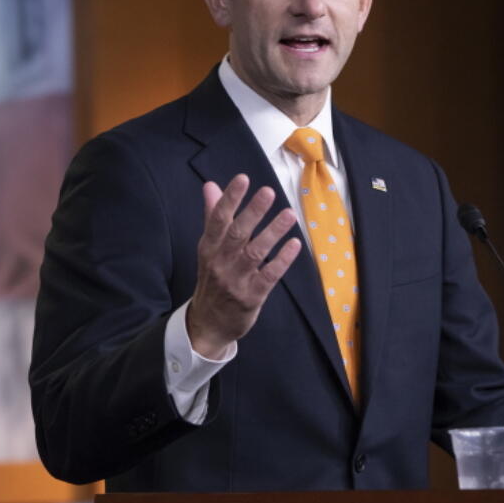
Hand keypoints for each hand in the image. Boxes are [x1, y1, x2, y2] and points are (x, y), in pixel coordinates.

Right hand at [187, 175, 301, 359]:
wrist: (208, 323)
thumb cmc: (212, 278)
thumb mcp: (208, 248)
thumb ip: (212, 216)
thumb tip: (210, 185)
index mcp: (209, 248)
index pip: (218, 219)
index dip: (230, 198)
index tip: (242, 178)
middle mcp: (220, 262)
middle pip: (237, 234)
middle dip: (253, 212)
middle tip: (268, 192)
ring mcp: (236, 281)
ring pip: (255, 253)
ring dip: (273, 232)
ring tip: (289, 214)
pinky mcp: (251, 297)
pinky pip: (269, 276)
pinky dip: (282, 260)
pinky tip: (295, 244)